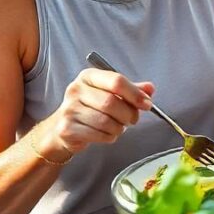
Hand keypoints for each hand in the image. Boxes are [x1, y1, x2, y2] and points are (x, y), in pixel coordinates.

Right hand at [37, 68, 154, 158]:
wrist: (63, 128)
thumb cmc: (91, 108)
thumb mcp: (111, 94)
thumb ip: (131, 90)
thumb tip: (150, 88)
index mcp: (89, 76)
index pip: (116, 81)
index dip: (135, 94)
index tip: (147, 104)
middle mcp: (76, 90)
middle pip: (111, 102)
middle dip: (129, 114)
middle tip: (132, 120)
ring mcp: (69, 109)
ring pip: (106, 121)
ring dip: (119, 128)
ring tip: (117, 127)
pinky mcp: (67, 128)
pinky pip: (98, 135)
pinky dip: (109, 137)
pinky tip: (106, 134)